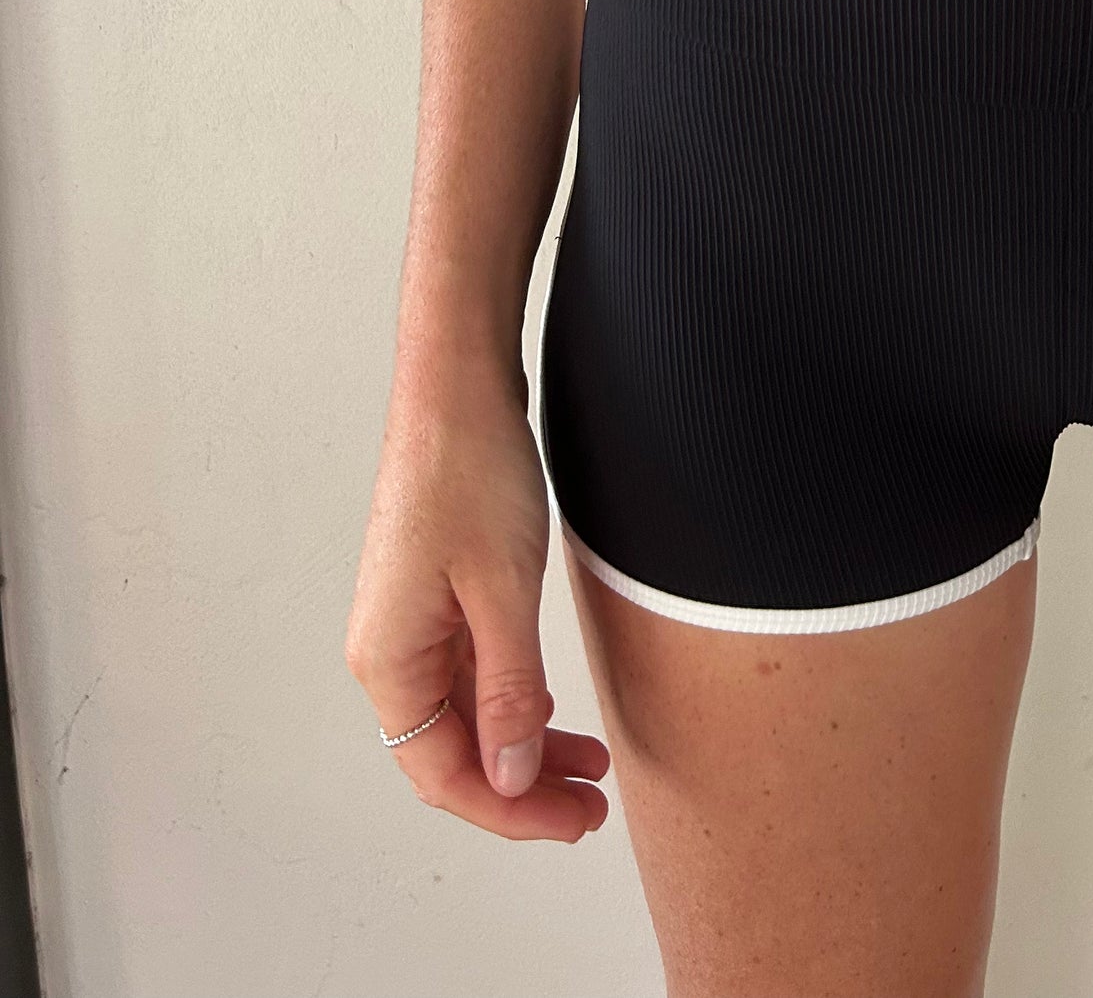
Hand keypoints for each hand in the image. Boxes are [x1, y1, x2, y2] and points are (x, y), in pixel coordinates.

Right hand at [346, 377, 609, 841]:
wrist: (455, 385)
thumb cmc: (469, 471)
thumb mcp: (502, 591)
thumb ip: (508, 689)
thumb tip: (509, 775)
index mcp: (389, 661)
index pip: (445, 774)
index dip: (512, 809)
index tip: (574, 820)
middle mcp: (388, 651)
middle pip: (453, 753)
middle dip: (523, 787)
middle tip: (591, 805)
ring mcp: (409, 622)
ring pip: (466, 715)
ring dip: (523, 746)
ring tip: (588, 765)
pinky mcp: (433, 596)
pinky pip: (470, 674)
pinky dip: (513, 700)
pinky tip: (551, 711)